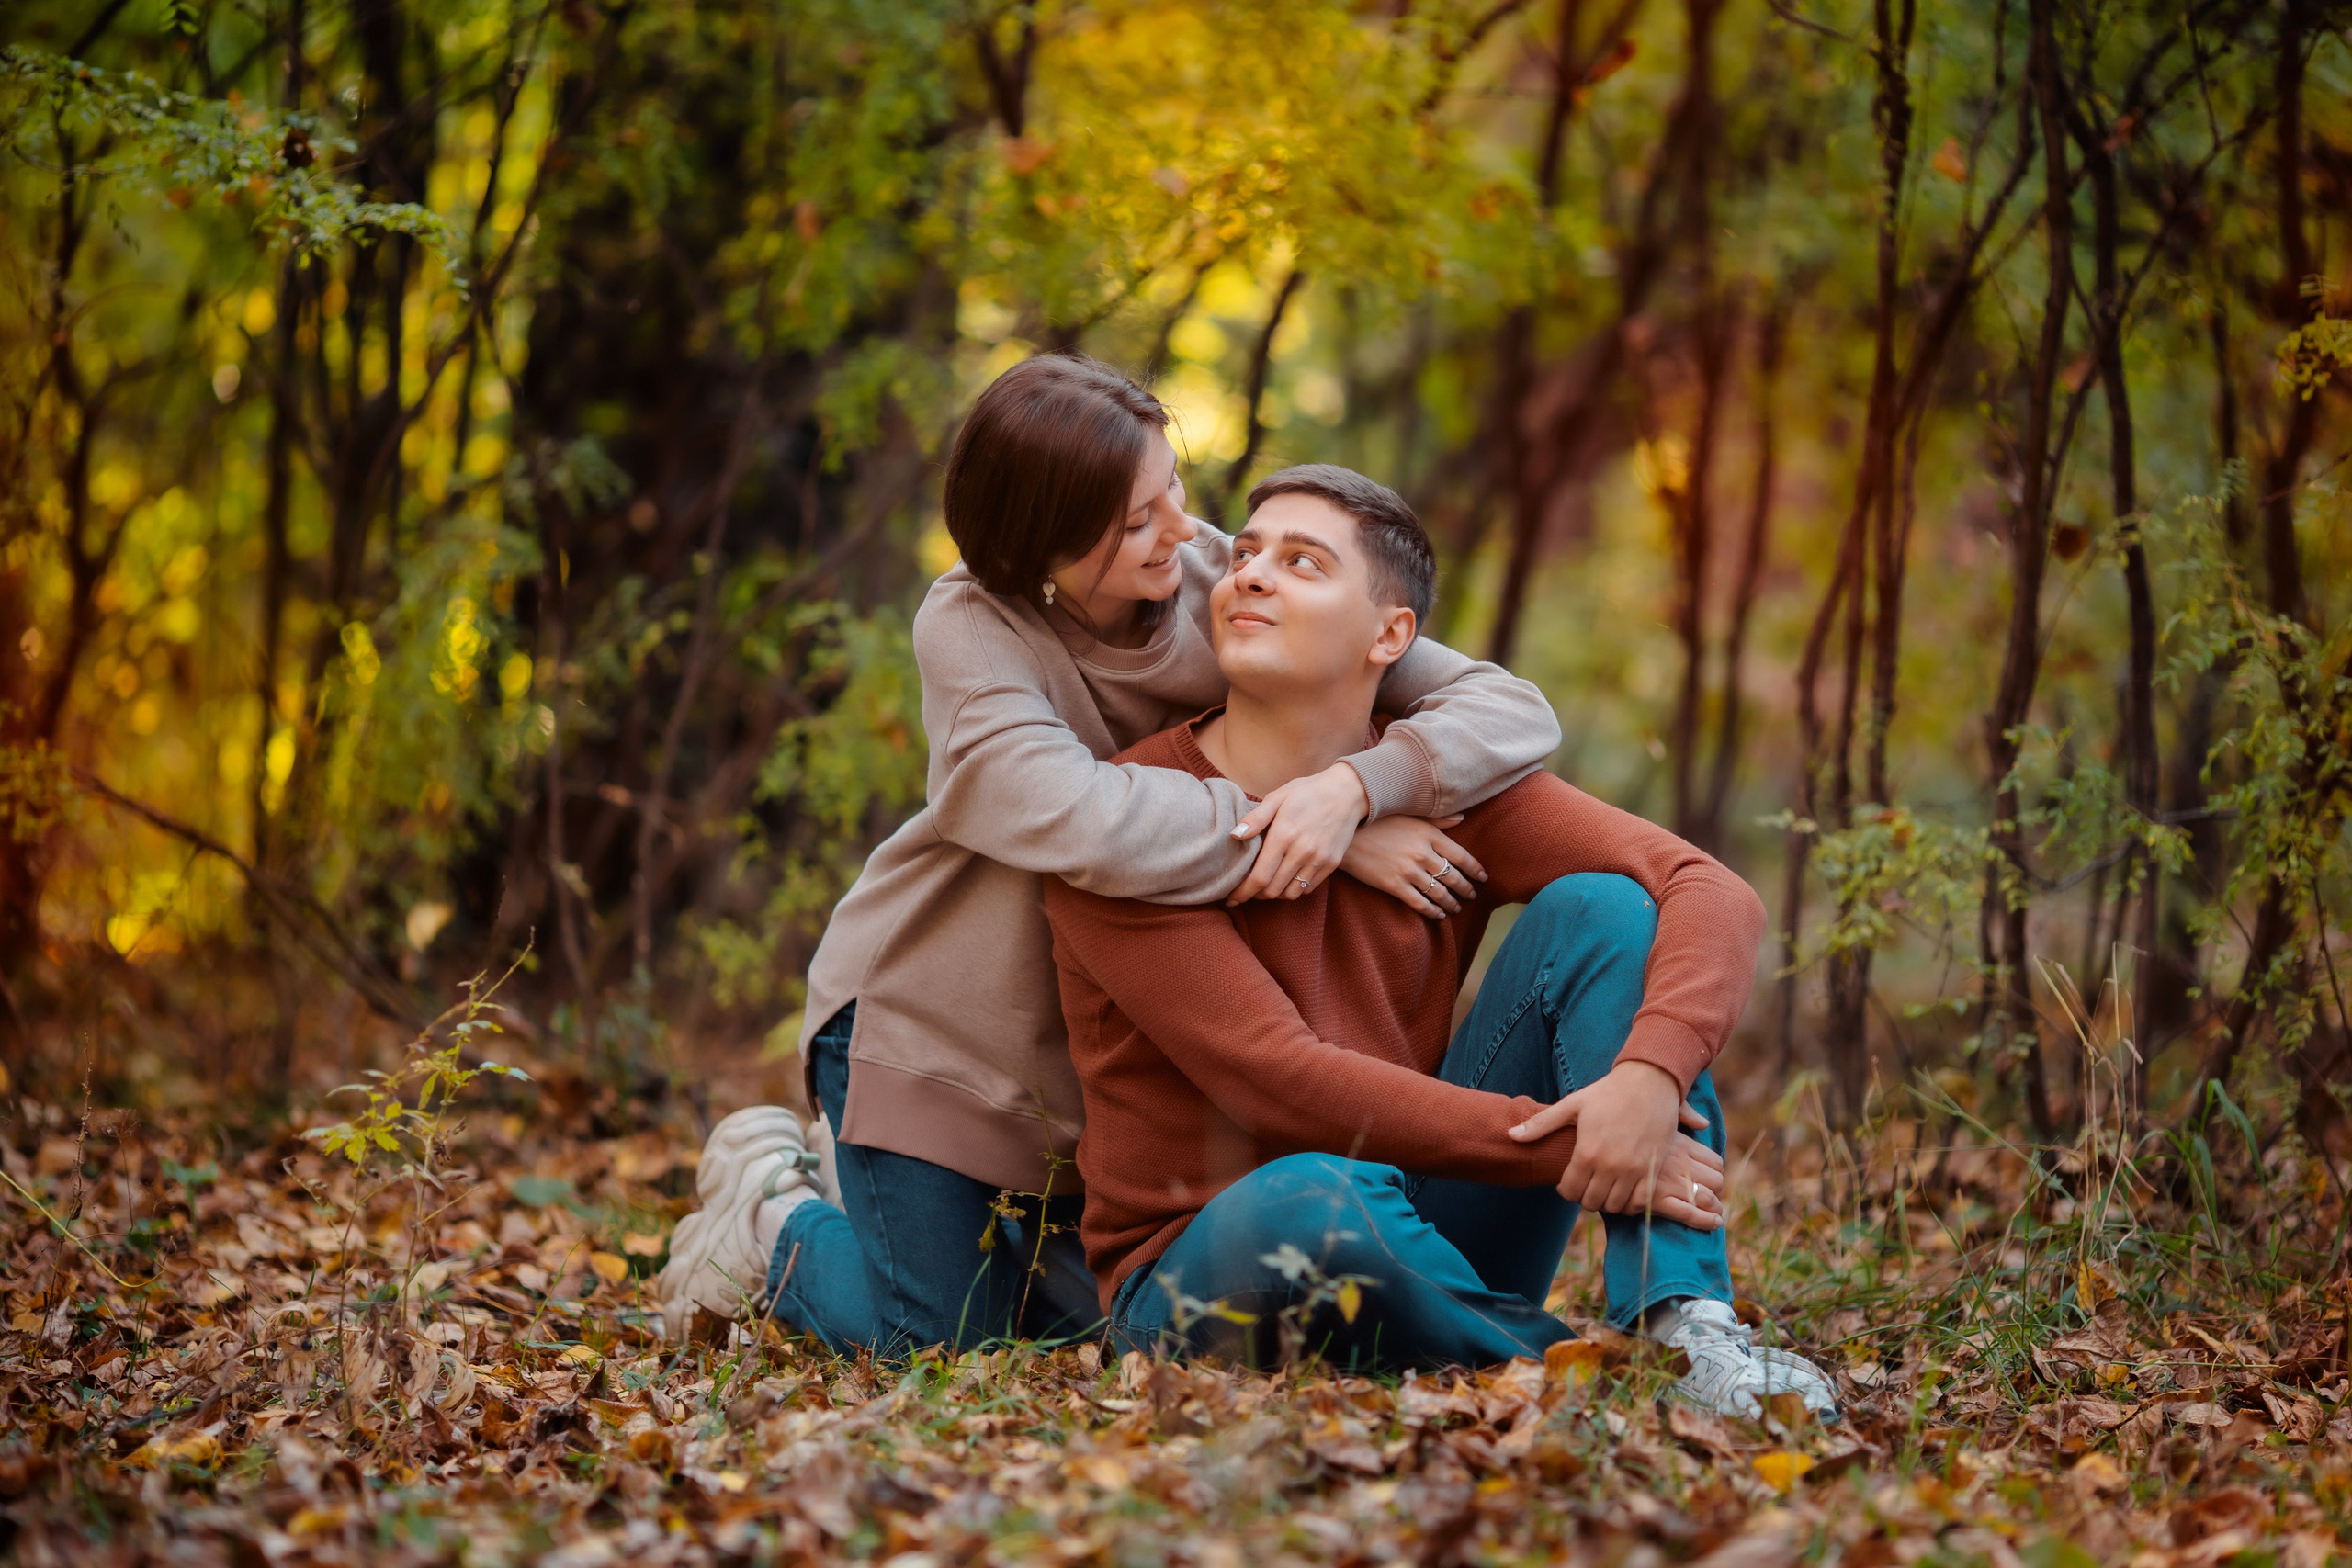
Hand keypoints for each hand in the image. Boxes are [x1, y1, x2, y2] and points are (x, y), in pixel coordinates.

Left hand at [1227, 763, 1370, 903]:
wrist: (1347, 791)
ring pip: (1290, 894)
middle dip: (1255, 895)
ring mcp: (1319, 859)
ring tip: (1266, 884)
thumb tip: (1234, 835)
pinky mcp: (1331, 864)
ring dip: (1275, 894)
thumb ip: (1256, 818)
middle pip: (1272, 890)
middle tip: (1246, 889)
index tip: (1231, 899)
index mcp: (1284, 834)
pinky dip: (1293, 889)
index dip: (1242, 892)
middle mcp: (1302, 851)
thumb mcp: (1278, 796)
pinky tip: (1286, 878)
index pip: (1259, 877)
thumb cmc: (1307, 792)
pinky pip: (1307, 889)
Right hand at [1340, 814, 1487, 916]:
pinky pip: (1420, 903)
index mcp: (1429, 835)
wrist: (1347, 834)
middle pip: (1453, 877)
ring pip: (1439, 893)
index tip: (1482, 877)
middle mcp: (1423, 854)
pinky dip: (1432, 911)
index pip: (1461, 856)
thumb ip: (1437, 820)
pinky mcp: (1394, 885)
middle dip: (1466, 888)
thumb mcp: (1410, 816)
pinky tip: (1438, 915)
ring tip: (1456, 907)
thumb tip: (1462, 818)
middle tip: (1471, 895)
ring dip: (1451, 903)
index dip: (1475, 869)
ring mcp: (1409, 871)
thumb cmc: (1378, 822)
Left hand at [1507, 1061, 1725, 1228]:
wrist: (1650, 1082)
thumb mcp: (1572, 1105)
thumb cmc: (1608, 1092)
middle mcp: (1610, 1165)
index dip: (1565, 1190)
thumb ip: (1541, 1124)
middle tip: (1585, 1183)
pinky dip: (1629, 1204)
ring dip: (1606, 1202)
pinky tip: (1624, 1191)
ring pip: (1614, 1206)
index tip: (1568, 1181)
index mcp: (1587, 1152)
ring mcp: (1634, 1170)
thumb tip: (1511, 1135)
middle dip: (1583, 1196)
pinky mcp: (1653, 1170)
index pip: (1570, 1191)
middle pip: (1590, 1202)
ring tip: (1603, 1187)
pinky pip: (1640, 1203)